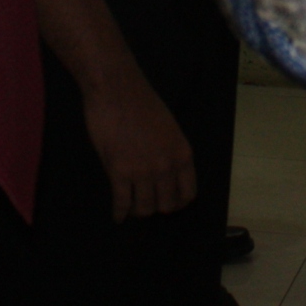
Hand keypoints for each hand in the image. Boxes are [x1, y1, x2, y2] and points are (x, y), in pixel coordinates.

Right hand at [84, 76, 196, 220]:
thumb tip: (165, 175)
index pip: (188, 193)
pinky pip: (122, 202)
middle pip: (166, 205)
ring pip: (144, 209)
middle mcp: (167, 167)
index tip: (168, 202)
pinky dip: (119, 213)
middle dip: (157, 207)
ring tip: (131, 207)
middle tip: (147, 203)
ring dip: (138, 211)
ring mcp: (143, 171)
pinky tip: (117, 216)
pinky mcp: (119, 172)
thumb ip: (169, 153)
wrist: (117, 89)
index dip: (178, 202)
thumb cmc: (141, 103)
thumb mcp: (168, 129)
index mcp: (182, 154)